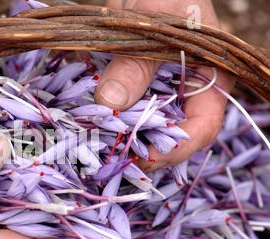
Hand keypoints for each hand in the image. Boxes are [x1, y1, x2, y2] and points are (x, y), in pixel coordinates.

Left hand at [96, 0, 234, 170]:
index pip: (202, 127)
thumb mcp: (155, 22)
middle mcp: (184, 92)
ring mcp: (158, 92)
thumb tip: (110, 102)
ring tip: (97, 143)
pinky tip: (88, 121)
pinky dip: (106, 118)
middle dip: (142, 148)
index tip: (143, 157)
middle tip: (111, 154)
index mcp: (208, 78)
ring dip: (120, 136)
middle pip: (170, 135)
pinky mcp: (133, 88)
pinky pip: (121, 110)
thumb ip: (137, 61)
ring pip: (142, 127)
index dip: (176, 148)